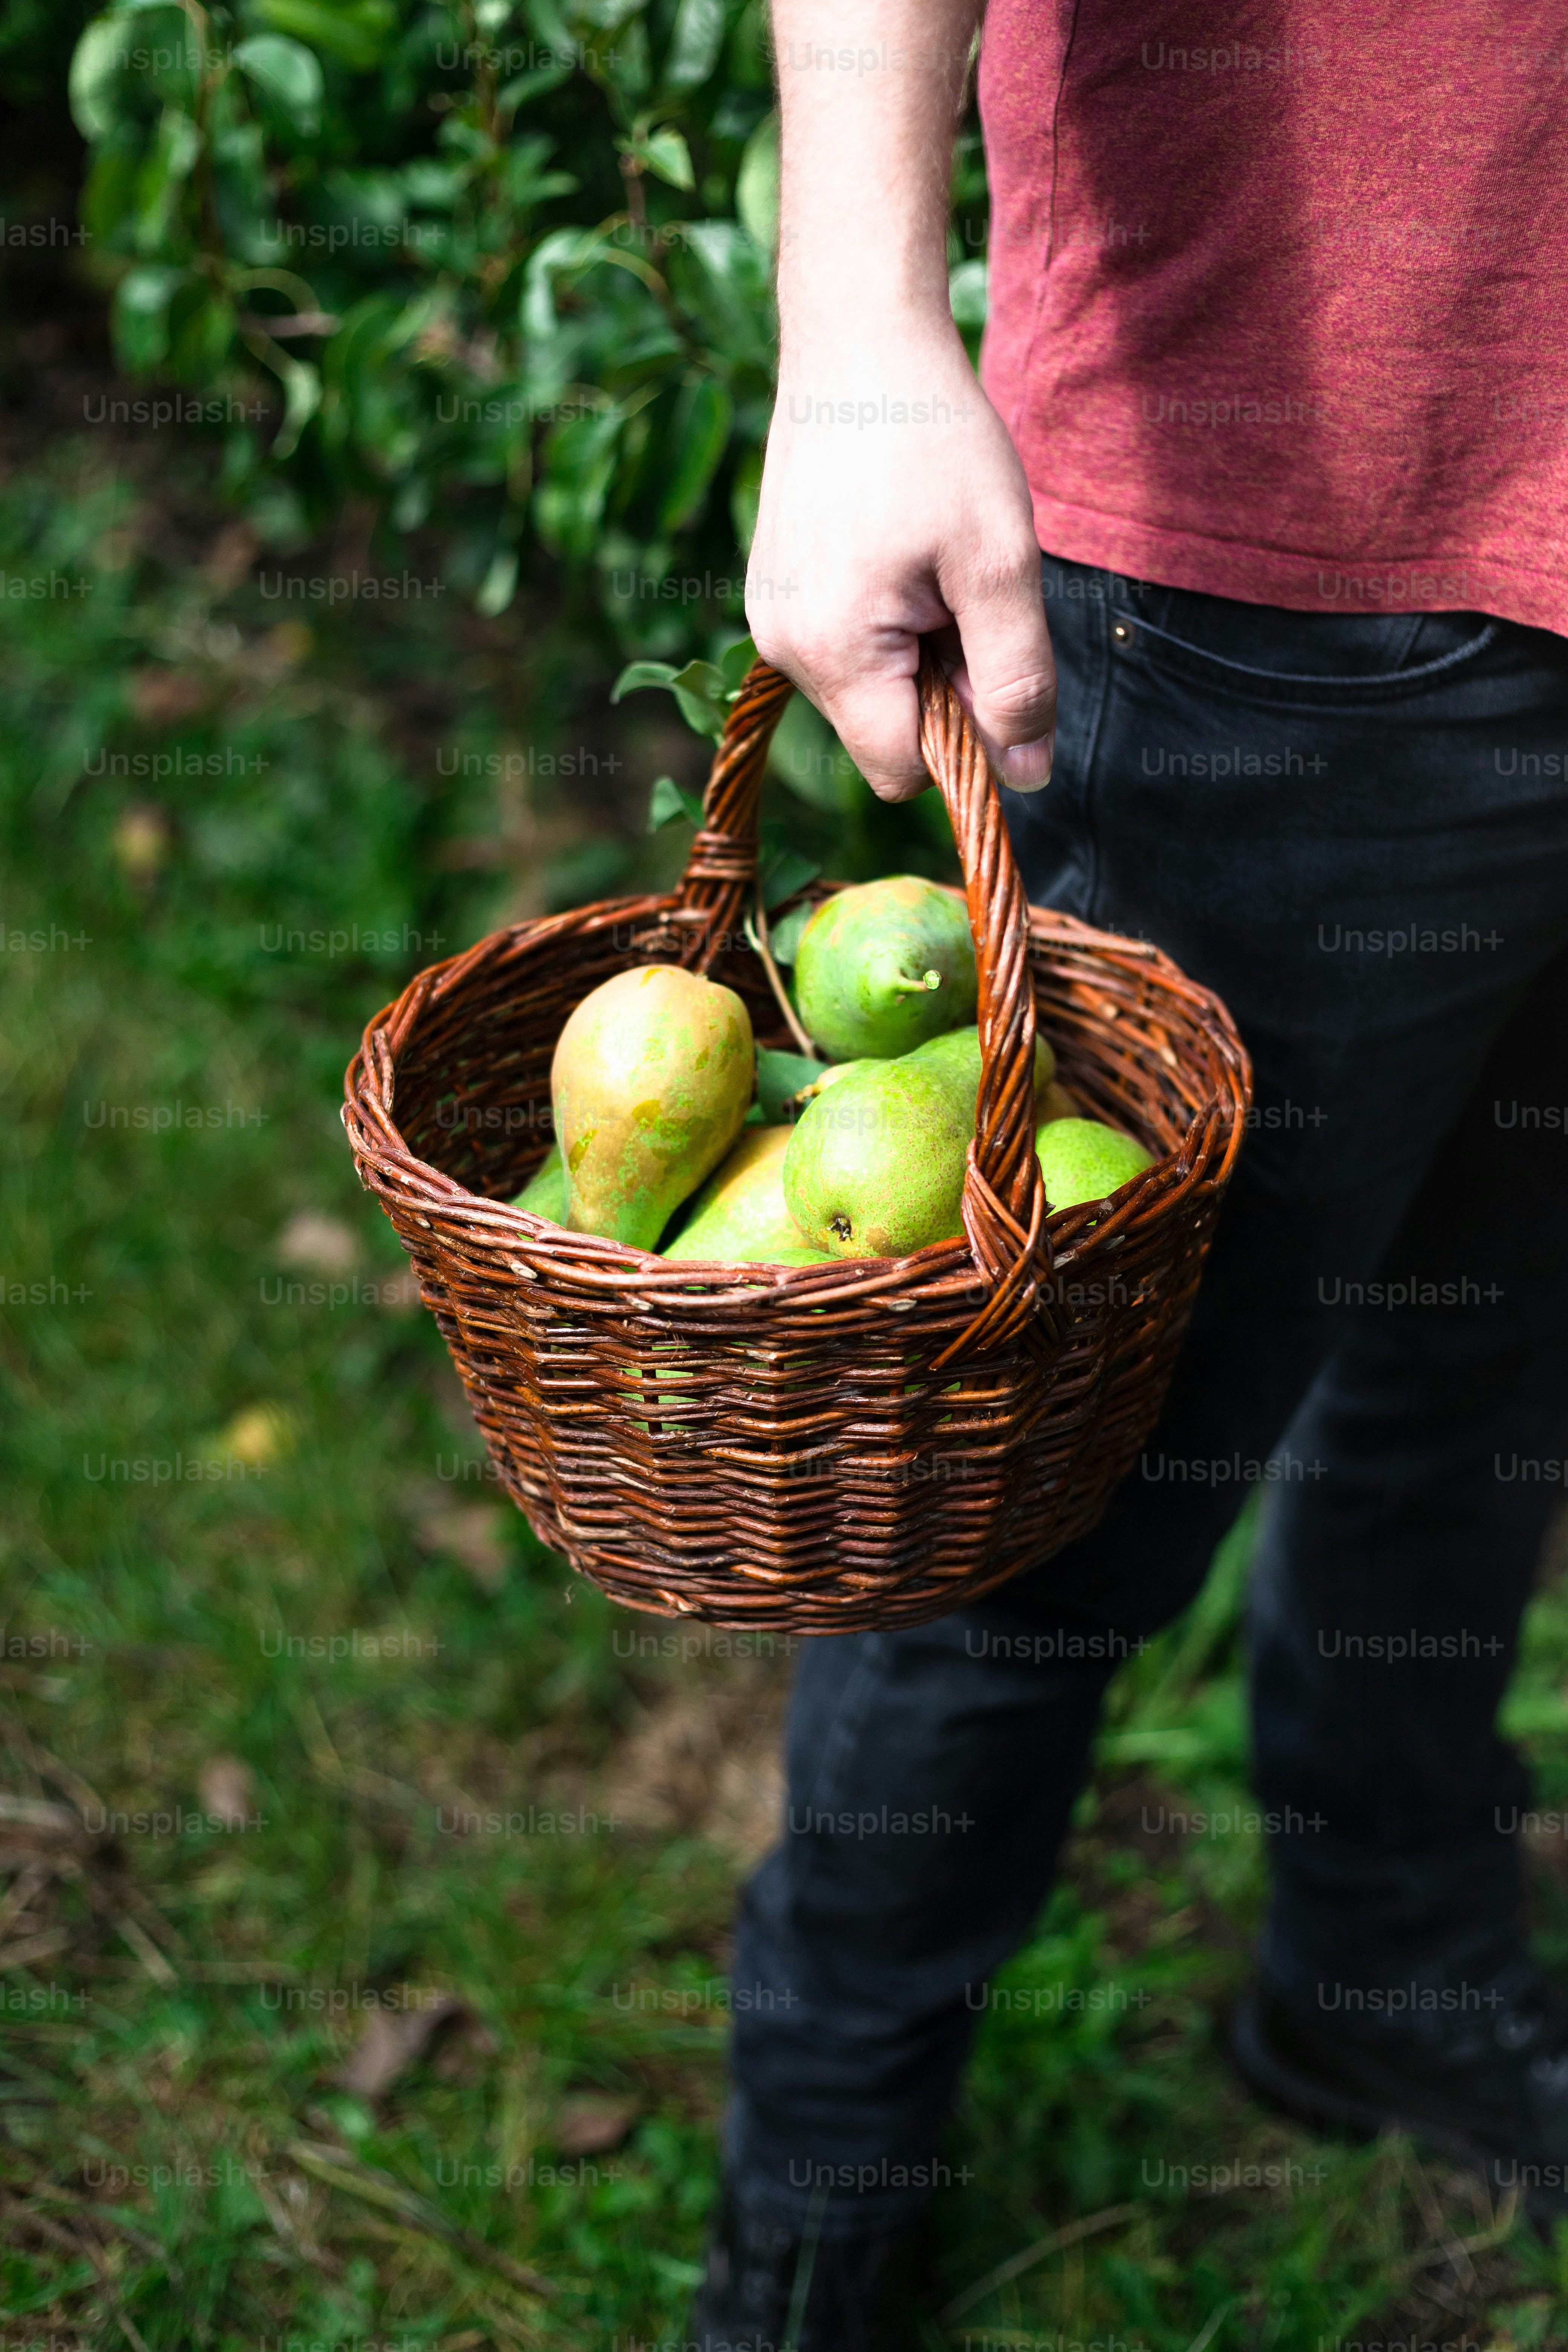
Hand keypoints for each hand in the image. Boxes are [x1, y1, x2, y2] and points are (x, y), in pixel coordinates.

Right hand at [746, 320, 1055, 802]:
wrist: (859, 341)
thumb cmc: (935, 442)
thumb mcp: (1001, 563)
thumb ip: (1017, 678)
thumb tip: (1027, 775)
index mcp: (833, 652)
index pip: (902, 772)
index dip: (963, 741)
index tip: (993, 661)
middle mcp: (783, 648)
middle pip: (884, 731)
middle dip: (940, 686)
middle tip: (965, 590)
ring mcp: (770, 618)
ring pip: (867, 689)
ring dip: (916, 649)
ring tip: (929, 561)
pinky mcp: (772, 589)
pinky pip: (843, 646)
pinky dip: (886, 620)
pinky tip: (898, 549)